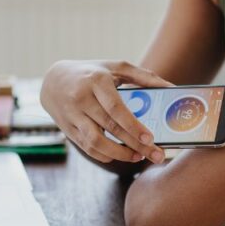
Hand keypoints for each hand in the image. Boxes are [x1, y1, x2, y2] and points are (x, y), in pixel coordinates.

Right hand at [41, 60, 171, 164]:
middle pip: (110, 128)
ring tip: (138, 157)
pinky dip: (104, 155)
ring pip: (95, 142)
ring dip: (119, 154)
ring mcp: (72, 115)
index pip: (116, 108)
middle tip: (155, 155)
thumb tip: (171, 87)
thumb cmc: (92, 72)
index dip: (133, 126)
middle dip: (134, 145)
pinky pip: (86, 147)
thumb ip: (143, 76)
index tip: (150, 139)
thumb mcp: (116, 67)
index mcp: (97, 81)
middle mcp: (82, 98)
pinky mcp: (67, 129)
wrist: (53, 80)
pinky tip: (120, 155)